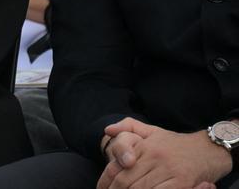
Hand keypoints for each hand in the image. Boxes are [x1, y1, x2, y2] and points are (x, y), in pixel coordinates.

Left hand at [96, 118, 230, 188]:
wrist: (208, 149)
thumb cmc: (176, 143)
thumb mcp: (152, 131)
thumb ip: (128, 127)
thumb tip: (108, 130)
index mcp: (143, 145)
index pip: (116, 165)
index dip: (106, 181)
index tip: (102, 188)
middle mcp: (154, 156)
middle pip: (126, 180)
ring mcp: (168, 169)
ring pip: (141, 188)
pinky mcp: (181, 181)